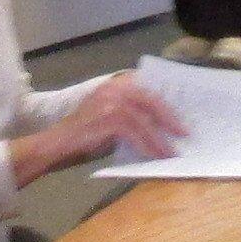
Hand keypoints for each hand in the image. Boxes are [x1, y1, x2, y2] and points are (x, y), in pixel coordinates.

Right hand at [12, 76, 190, 179]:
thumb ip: (131, 116)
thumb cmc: (83, 136)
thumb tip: (160, 126)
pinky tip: (156, 157)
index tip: (183, 112)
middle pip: (151, 100)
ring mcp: (110, 101)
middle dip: (170, 118)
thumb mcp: (110, 119)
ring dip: (161, 139)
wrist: (56, 145)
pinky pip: (136, 134)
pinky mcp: (108, 119)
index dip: (166, 100)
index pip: (147, 87)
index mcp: (115, 84)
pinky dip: (148, 146)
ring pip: (145, 120)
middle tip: (184, 133)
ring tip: (172, 152)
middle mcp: (113, 88)